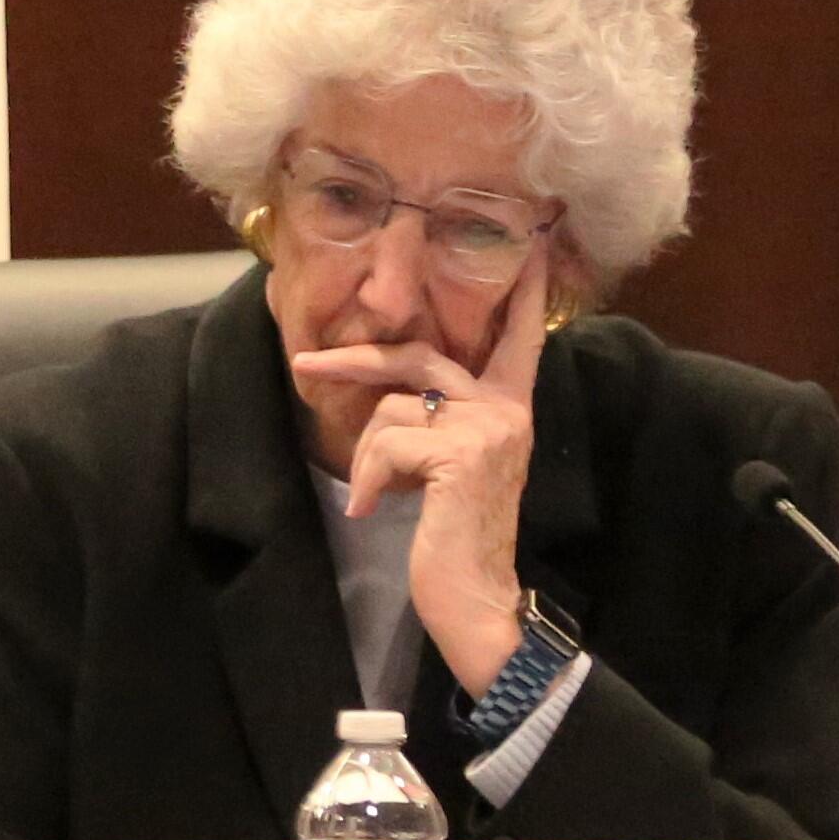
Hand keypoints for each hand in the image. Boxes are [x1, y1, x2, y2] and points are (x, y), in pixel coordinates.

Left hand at [292, 256, 545, 694]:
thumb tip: (383, 392)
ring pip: (391, 407)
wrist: (475, 599)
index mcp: (511, 409)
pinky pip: (385, 442)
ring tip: (379, 495)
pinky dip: (367, 478)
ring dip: (367, 455)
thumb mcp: (447, 467)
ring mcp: (488, 429)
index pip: (520, 337)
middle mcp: (507, 410)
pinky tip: (373, 510)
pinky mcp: (460, 454)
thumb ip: (434, 420)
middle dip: (353, 360)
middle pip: (417, 354)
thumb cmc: (452, 536)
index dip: (525, 291)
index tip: (534, 241)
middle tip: (304, 364)